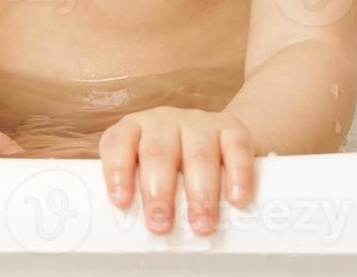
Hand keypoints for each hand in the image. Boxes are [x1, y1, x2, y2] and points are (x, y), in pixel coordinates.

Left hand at [97, 106, 255, 235]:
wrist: (218, 135)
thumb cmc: (175, 161)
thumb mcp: (151, 170)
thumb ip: (142, 193)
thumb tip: (139, 234)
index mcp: (135, 128)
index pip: (118, 143)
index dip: (117, 172)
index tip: (121, 202)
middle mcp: (164, 121)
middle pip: (158, 153)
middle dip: (159, 192)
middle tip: (161, 224)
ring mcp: (199, 123)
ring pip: (198, 154)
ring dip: (200, 194)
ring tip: (201, 224)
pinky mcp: (231, 128)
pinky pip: (236, 148)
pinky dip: (238, 176)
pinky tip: (236, 199)